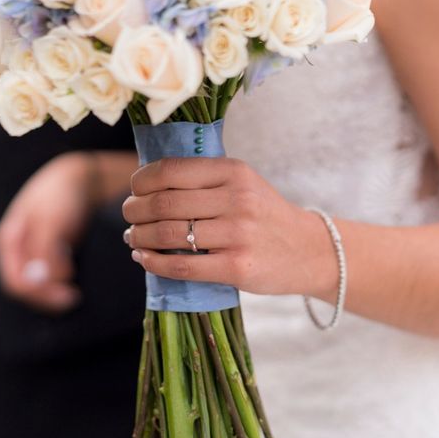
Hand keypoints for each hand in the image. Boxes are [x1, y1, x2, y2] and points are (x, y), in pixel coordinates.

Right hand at [0, 150, 137, 311]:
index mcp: (10, 241)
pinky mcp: (47, 255)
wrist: (78, 179)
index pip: (15, 281)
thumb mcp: (51, 219)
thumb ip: (46, 249)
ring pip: (37, 285)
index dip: (39, 294)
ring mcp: (31, 253)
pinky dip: (59, 283)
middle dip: (47, 297)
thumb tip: (50, 280)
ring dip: (53, 293)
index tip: (67, 295)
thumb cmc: (60, 194)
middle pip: (25, 287)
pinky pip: (48, 277)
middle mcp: (17, 251)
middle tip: (74, 298)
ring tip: (75, 292)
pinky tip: (74, 279)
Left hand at [123, 158, 337, 296]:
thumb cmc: (266, 216)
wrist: (309, 250)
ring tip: (133, 239)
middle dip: (134, 212)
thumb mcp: (243, 184)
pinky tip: (144, 259)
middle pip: (163, 204)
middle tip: (129, 218)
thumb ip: (204, 180)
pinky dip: (154, 263)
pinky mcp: (237, 267)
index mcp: (233, 171)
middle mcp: (236, 199)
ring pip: (168, 234)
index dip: (141, 183)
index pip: (170, 171)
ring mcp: (238, 234)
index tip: (134, 192)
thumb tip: (146, 187)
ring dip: (139, 238)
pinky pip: (182, 266)